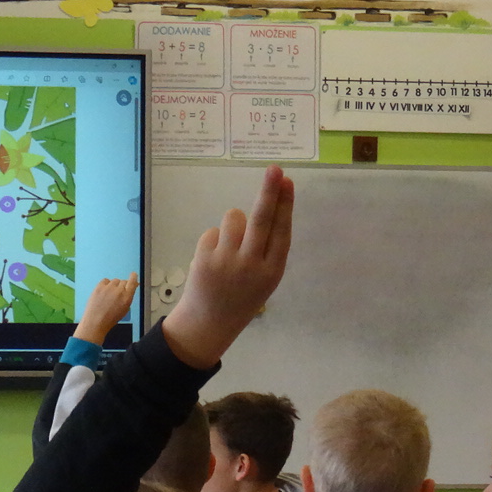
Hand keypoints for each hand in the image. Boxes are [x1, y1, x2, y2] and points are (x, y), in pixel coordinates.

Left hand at [74, 274, 140, 345]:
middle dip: (122, 286)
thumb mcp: (125, 309)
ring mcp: (108, 288)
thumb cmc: (110, 318)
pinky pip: (105, 280)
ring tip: (109, 295)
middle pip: (123, 281)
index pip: (133, 282)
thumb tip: (130, 289)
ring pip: (114, 280)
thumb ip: (128, 297)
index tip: (133, 275)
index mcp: (127, 297)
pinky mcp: (99, 287)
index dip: (133, 277)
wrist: (96, 321)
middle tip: (117, 293)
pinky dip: (106, 284)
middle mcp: (119, 291)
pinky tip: (104, 291)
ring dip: (114, 285)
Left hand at [162, 165, 292, 368]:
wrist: (210, 321)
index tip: (288, 182)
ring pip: (233, 217)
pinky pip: (213, 231)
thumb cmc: (243, 293)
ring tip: (230, 246)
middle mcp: (251, 265)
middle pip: (261, 220)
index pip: (281, 231)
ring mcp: (226, 262)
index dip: (285, 205)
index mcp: (272, 271)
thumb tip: (273, 201)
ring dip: (233, 223)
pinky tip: (215, 259)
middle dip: (268, 192)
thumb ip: (269, 246)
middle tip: (274, 169)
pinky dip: (215, 240)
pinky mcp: (204, 259)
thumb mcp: (265, 277)